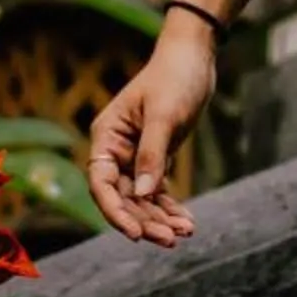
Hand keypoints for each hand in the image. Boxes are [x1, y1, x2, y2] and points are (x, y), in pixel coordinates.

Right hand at [87, 17, 215, 245]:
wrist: (195, 57)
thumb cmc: (175, 77)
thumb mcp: (164, 115)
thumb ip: (151, 153)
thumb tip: (141, 194)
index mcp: (107, 135)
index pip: (101, 183)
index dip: (116, 211)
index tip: (135, 233)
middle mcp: (116, 149)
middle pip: (122, 196)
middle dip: (145, 220)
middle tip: (170, 240)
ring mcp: (134, 155)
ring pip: (141, 198)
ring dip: (160, 218)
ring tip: (183, 234)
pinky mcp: (155, 157)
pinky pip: (158, 190)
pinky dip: (170, 207)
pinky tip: (186, 223)